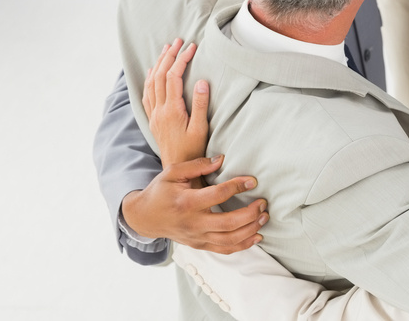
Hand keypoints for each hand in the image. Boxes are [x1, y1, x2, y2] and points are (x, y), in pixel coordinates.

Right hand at [121, 155, 268, 253]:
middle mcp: (193, 223)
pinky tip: (257, 236)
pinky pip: (224, 249)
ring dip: (251, 230)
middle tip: (263, 203)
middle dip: (250, 214)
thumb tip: (221, 159)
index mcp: (186, 202)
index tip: (252, 181)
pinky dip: (243, 245)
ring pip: (229, 240)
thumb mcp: (173, 172)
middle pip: (228, 223)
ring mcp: (196, 237)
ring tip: (264, 217)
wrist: (144, 218)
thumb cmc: (160, 191)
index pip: (218, 195)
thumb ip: (197, 165)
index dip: (238, 186)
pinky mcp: (200, 245)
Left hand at [143, 39, 206, 167]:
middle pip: (159, 76)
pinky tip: (153, 72)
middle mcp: (159, 110)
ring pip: (151, 83)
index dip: (181, 60)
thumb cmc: (193, 150)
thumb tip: (201, 81)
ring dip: (158, 64)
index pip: (173, 77)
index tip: (192, 48)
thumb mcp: (201, 128)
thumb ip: (201, 104)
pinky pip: (147, 94)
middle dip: (168, 56)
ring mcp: (154, 115)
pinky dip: (150, 79)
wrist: (178, 169)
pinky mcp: (153, 119)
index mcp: (171, 111)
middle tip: (178, 41)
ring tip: (166, 50)